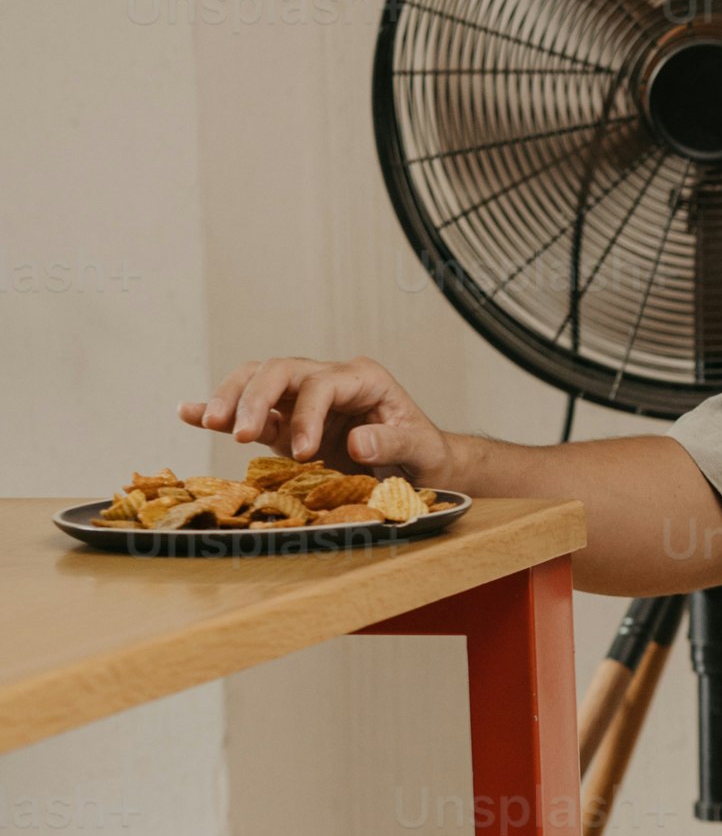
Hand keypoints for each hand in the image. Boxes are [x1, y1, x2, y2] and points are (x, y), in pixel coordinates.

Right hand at [178, 357, 456, 487]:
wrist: (420, 464)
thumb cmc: (421, 451)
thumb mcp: (419, 447)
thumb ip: (391, 441)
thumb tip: (358, 442)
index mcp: (361, 378)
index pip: (320, 383)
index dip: (307, 415)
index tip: (302, 454)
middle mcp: (328, 380)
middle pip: (279, 371)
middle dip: (256, 397)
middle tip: (242, 433)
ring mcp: (303, 399)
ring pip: (257, 381)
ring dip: (231, 399)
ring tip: (208, 421)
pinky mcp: (287, 423)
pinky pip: (250, 411)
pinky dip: (221, 410)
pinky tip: (187, 411)